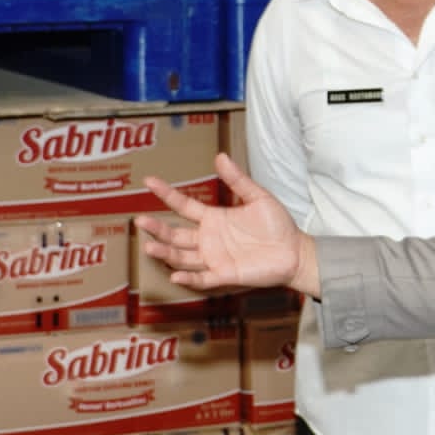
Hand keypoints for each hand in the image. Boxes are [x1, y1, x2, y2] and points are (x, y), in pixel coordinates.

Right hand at [136, 153, 319, 296]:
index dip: (167, 194)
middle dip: (157, 228)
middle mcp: (209, 239)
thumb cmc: (277, 225)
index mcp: (214, 218)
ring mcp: (214, 258)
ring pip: (183, 257)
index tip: (149, 181)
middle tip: (140, 220)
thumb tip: (220, 156)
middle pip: (176, 234)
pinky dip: (188, 277)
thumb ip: (237, 180)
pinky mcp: (225, 275)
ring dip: (166, 253)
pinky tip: (174, 274)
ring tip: (149, 247)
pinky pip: (202, 278)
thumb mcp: (258, 197)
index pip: (184, 205)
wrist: (295, 251)